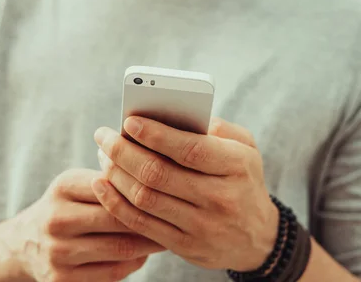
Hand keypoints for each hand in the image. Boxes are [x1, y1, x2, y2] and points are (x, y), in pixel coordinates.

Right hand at [1, 169, 164, 281]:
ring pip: (120, 248)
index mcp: (63, 187)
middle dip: (152, 217)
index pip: (114, 185)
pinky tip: (145, 253)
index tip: (171, 187)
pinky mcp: (62, 280)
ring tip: (169, 234)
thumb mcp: (79, 182)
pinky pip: (113, 272)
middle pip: (119, 218)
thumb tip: (161, 167)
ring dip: (150, 243)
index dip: (145, 187)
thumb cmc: (68, 205)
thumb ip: (111, 176)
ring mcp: (58, 252)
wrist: (25, 243)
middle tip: (179, 214)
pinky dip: (135, 263)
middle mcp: (56, 219)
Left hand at [91, 117, 277, 271]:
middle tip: (104, 136)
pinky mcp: (184, 246)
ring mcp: (201, 226)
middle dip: (123, 151)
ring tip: (104, 155)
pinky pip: (141, 224)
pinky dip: (115, 203)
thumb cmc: (243, 181)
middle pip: (159, 173)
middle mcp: (220, 197)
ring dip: (116, 174)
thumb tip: (176, 115)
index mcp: (236, 166)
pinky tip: (102, 184)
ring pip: (145, 198)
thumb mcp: (246, 149)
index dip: (156, 135)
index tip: (129, 121)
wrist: (258, 239)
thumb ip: (218, 127)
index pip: (190, 149)